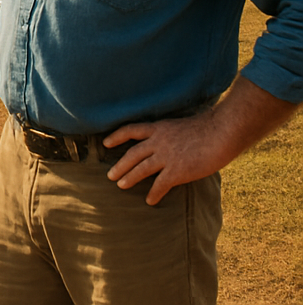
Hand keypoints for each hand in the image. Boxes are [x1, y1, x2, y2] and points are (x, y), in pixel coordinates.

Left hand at [103, 112, 230, 205]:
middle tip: (109, 175)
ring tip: (120, 186)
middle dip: (120, 165)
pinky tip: (149, 201)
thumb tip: (169, 141)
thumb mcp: (181, 126)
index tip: (105, 142)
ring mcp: (166, 156)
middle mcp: (158, 141)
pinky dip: (154, 194)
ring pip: (141, 169)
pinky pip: (161, 185)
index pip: (130, 130)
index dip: (116, 136)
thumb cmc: (207, 128)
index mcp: (158, 128)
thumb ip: (171, 135)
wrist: (220, 134)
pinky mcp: (177, 171)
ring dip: (129, 178)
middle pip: (132, 153)